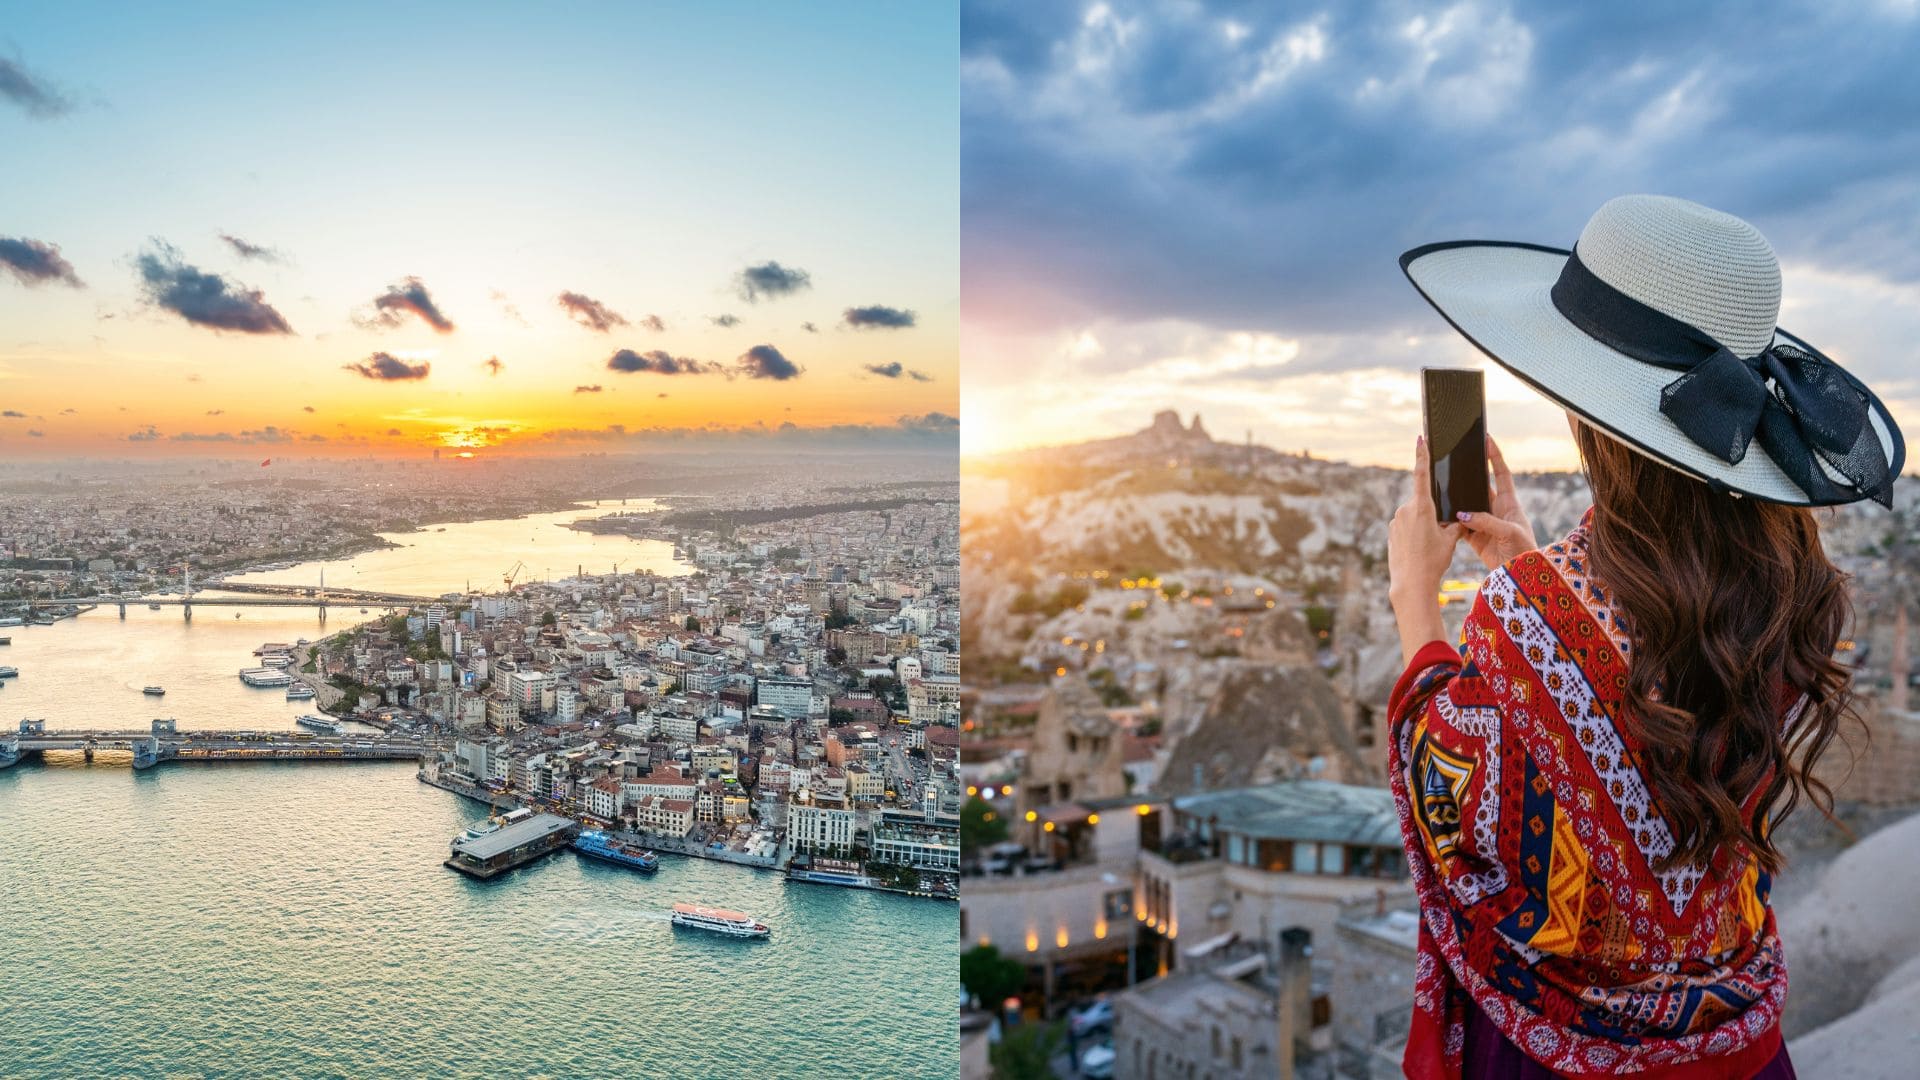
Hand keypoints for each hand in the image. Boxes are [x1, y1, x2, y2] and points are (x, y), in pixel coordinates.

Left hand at [1389, 435, 1462, 613]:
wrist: (1410, 583)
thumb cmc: (1433, 561)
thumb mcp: (1450, 541)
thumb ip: (1455, 524)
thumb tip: (1459, 518)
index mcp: (1421, 507)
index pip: (1422, 475)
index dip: (1422, 455)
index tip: (1420, 438)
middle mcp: (1405, 510)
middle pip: (1423, 503)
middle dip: (1434, 514)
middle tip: (1440, 535)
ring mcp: (1395, 521)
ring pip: (1415, 516)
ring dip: (1424, 525)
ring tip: (1429, 547)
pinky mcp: (1391, 531)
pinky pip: (1406, 527)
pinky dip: (1415, 534)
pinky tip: (1419, 550)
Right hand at [1455, 435, 1535, 570]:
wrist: (1520, 575)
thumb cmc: (1524, 550)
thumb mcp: (1509, 532)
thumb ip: (1486, 521)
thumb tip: (1462, 514)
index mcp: (1510, 503)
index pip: (1502, 473)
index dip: (1495, 457)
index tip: (1487, 440)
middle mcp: (1496, 510)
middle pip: (1480, 487)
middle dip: (1469, 476)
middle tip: (1455, 462)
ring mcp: (1485, 523)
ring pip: (1467, 506)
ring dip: (1457, 501)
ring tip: (1443, 489)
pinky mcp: (1475, 538)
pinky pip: (1460, 526)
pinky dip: (1451, 523)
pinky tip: (1441, 517)